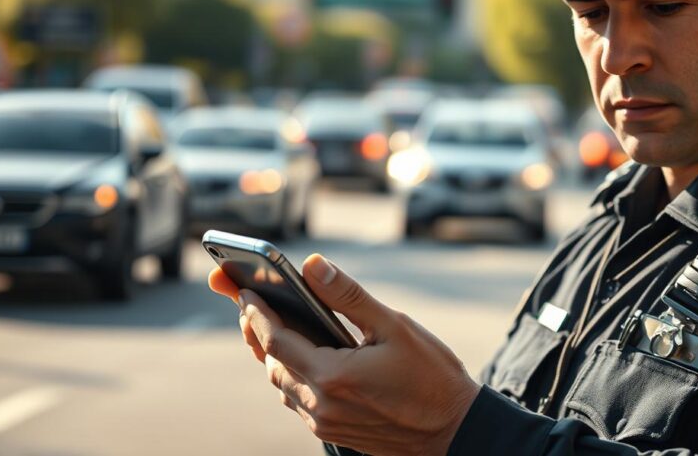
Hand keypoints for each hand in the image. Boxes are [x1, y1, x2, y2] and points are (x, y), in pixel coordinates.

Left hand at [208, 255, 481, 455]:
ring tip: (272, 321)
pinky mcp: (333, 431)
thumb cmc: (432, 376)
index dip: (255, 312)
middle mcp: (321, 404)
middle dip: (259, 329)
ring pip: (282, 383)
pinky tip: (302, 354)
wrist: (454, 430)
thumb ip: (349, 296)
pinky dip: (292, 372)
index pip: (276, 339)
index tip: (242, 288)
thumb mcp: (394, 326)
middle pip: (273, 362)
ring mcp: (325, 422)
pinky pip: (298, 399)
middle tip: (250, 299)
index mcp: (333, 376)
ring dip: (274, 353)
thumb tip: (313, 266)